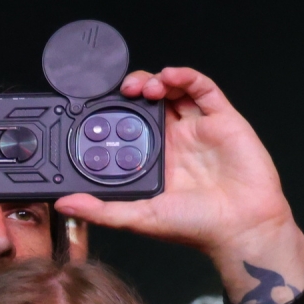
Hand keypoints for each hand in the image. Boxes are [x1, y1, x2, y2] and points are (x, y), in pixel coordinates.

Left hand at [53, 68, 300, 275]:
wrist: (241, 227)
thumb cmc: (195, 227)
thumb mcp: (138, 218)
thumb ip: (101, 210)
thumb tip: (63, 204)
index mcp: (154, 160)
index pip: (128, 127)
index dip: (114, 114)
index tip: (96, 108)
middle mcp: (174, 141)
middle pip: (149, 103)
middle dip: (132, 91)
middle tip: (120, 91)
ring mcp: (199, 128)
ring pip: (174, 91)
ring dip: (155, 80)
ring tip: (143, 86)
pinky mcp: (224, 120)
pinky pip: (204, 90)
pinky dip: (186, 77)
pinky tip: (170, 76)